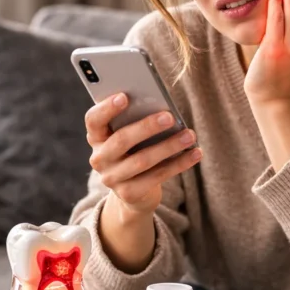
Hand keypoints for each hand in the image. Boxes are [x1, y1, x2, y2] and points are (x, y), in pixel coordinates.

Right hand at [85, 94, 201, 214]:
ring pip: (142, 160)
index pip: (93, 120)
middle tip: (170, 117)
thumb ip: (137, 121)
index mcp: (96, 137)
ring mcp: (112, 178)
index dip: (106, 108)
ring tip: (190, 135)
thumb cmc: (135, 150)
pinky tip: (195, 153)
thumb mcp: (131, 135)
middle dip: (147, 127)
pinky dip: (179, 164)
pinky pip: (157, 176)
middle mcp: (99, 158)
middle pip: (121, 140)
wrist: (134, 192)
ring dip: (169, 146)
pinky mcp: (129, 194)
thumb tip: (163, 108)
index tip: (124, 96)